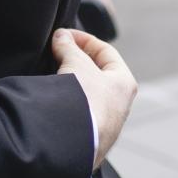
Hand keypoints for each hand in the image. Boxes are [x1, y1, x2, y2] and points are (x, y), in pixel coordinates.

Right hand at [52, 28, 136, 168]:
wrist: (75, 142)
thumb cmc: (85, 101)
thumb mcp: (76, 63)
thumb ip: (68, 46)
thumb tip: (61, 36)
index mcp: (124, 83)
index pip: (106, 52)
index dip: (84, 39)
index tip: (64, 35)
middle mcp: (120, 105)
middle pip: (97, 72)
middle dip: (76, 60)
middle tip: (57, 52)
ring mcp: (105, 124)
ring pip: (88, 94)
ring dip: (71, 81)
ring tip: (52, 73)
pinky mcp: (90, 138)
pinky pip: (80, 112)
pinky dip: (68, 100)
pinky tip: (54, 98)